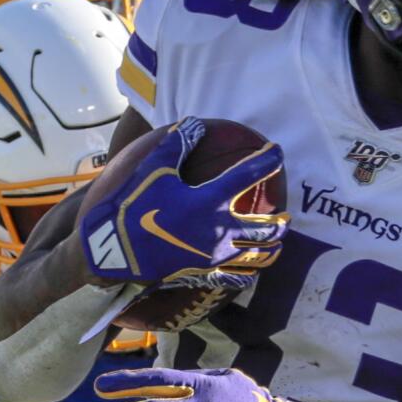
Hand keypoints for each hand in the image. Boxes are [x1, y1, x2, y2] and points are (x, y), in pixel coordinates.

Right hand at [79, 117, 287, 290]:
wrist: (114, 251)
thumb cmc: (133, 206)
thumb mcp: (153, 170)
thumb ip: (177, 144)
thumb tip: (196, 123)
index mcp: (209, 200)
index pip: (249, 175)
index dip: (267, 160)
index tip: (278, 152)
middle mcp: (219, 229)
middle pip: (265, 228)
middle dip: (280, 222)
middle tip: (286, 215)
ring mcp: (214, 256)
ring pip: (258, 255)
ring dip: (272, 247)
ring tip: (277, 242)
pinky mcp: (204, 274)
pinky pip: (237, 278)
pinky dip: (250, 272)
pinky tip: (252, 270)